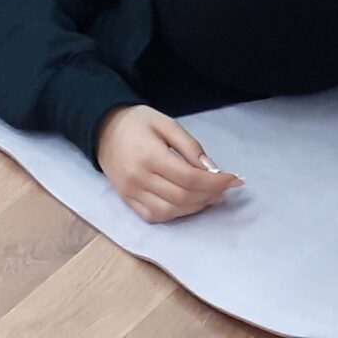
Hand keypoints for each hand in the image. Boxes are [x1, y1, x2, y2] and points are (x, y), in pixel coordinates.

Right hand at [98, 106, 241, 223]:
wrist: (102, 128)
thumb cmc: (137, 122)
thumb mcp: (167, 123)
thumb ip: (190, 147)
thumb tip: (212, 170)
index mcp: (150, 156)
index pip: (189, 178)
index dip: (215, 182)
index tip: (234, 179)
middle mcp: (138, 179)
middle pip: (182, 198)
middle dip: (209, 195)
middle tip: (225, 188)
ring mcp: (131, 193)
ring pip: (169, 212)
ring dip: (195, 207)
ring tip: (211, 196)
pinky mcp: (127, 200)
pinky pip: (154, 216)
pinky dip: (176, 214)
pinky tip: (189, 204)